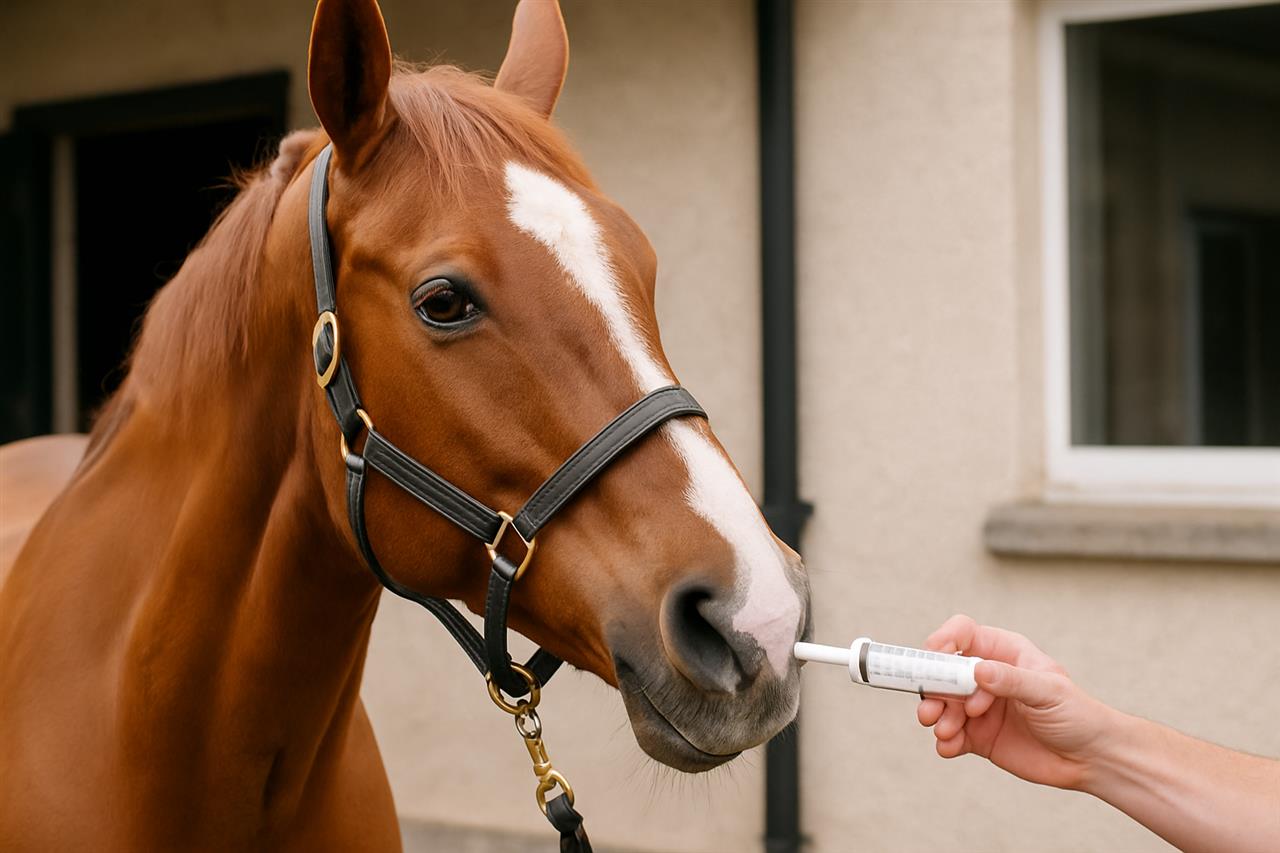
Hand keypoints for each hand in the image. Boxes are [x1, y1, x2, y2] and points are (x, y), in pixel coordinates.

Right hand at [916, 614, 1116, 789]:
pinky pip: (950, 735)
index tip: (934, 656)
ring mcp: (979, 707)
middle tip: (931, 706)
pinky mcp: (978, 736)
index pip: (964, 634)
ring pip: (943, 704)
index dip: (944, 640)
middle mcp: (987, 676)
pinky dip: (944, 741)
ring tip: (946, 730)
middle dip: (933, 687)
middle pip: (944, 671)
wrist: (1091, 759)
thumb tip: (976, 669)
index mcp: (1004, 653)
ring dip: (936, 715)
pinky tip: (950, 747)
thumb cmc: (1078, 715)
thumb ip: (1012, 680)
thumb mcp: (1048, 691)